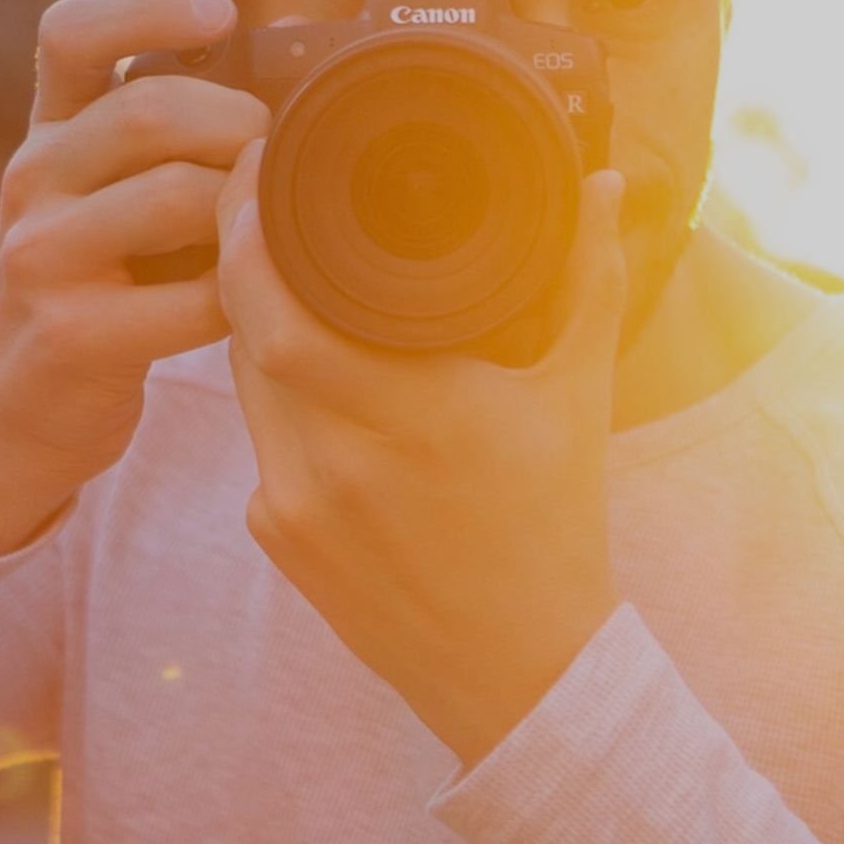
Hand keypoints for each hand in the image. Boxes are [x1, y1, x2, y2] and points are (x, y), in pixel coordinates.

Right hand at [0, 0, 271, 553]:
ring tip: (260, 238)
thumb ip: (162, 141)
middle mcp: (30, 182)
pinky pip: (195, 297)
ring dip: (245, 214)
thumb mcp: (103, 201)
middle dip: (239, 126)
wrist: (21, 412)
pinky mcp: (72, 334)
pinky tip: (243, 308)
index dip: (148, 10)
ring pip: (177, 196)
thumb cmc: (97, 291)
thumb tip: (280, 70)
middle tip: (274, 162)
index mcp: (46, 135)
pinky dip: (240, 299)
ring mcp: (41, 258)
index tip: (222, 13)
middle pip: (150, 110)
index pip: (72, 35)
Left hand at [215, 140, 629, 765]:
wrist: (521, 670)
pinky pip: (256, 440)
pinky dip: (276, 400)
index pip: (281, 310)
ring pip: (243, 383)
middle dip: (243, 260)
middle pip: (245, 332)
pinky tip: (313, 383)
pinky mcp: (276, 538)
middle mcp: (340, 460)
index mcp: (416, 413)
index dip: (248, 235)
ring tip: (290, 281)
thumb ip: (588, 282)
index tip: (261, 174)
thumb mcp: (578, 398)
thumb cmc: (556, 527)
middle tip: (261, 204)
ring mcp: (296, 506)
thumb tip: (601, 184)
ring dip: (257, 327)